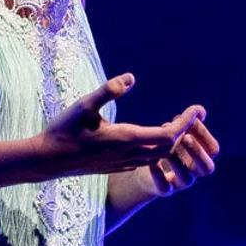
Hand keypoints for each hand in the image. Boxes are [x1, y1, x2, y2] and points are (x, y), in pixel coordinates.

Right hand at [33, 73, 204, 178]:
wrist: (47, 161)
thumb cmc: (63, 130)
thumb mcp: (83, 105)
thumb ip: (108, 90)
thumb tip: (131, 78)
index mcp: (125, 139)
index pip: (168, 135)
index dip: (186, 123)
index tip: (198, 109)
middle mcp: (129, 155)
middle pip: (168, 147)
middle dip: (184, 131)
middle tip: (193, 114)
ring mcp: (123, 164)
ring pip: (158, 156)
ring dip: (171, 142)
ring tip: (177, 124)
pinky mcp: (116, 167)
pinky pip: (146, 161)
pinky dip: (157, 150)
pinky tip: (153, 139)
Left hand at [139, 110, 218, 196]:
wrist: (148, 172)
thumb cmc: (166, 147)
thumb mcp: (177, 134)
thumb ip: (188, 122)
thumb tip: (200, 110)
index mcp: (202, 157)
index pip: (213, 149)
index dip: (203, 134)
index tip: (189, 121)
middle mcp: (194, 172)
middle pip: (207, 167)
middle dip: (197, 151)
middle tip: (185, 137)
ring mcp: (180, 183)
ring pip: (187, 179)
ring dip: (178, 162)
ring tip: (167, 149)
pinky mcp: (164, 190)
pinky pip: (165, 188)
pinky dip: (159, 176)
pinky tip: (152, 163)